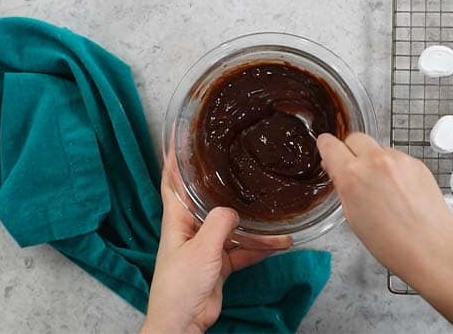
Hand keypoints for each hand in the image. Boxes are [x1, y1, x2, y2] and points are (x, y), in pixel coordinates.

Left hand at [142, 159, 289, 333]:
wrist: (182, 323)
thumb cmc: (181, 284)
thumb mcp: (202, 249)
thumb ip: (219, 223)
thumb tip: (234, 210)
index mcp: (177, 220)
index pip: (173, 183)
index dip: (174, 160)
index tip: (181, 136)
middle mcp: (191, 228)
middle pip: (208, 199)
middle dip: (222, 182)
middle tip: (241, 160)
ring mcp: (206, 246)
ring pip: (232, 225)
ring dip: (252, 221)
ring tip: (276, 208)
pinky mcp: (219, 263)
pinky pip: (243, 248)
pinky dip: (259, 245)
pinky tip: (279, 241)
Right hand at [316, 133, 452, 330]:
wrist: (431, 246)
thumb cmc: (391, 243)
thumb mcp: (353, 218)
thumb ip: (344, 188)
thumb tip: (338, 170)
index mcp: (352, 176)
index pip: (330, 145)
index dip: (326, 148)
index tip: (327, 150)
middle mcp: (375, 160)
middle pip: (355, 138)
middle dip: (350, 151)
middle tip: (353, 171)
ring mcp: (399, 159)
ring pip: (377, 148)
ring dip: (373, 161)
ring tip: (381, 189)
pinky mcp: (416, 161)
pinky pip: (397, 158)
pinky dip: (393, 168)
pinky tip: (399, 191)